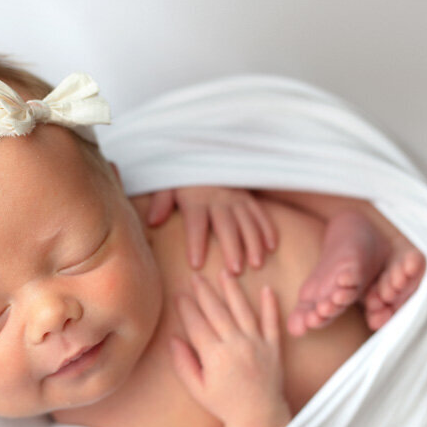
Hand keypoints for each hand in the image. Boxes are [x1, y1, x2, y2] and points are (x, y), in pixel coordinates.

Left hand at [146, 187, 277, 273]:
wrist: (203, 154)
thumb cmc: (182, 178)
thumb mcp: (167, 185)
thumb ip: (161, 202)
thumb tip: (153, 221)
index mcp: (195, 199)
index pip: (196, 223)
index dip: (196, 243)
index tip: (196, 264)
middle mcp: (218, 199)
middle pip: (226, 226)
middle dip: (232, 248)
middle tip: (235, 271)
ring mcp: (236, 198)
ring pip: (247, 222)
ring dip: (253, 243)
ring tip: (256, 264)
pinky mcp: (248, 198)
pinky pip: (260, 214)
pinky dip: (268, 229)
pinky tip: (272, 247)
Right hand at [169, 270, 290, 426]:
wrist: (259, 418)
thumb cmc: (224, 406)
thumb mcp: (197, 389)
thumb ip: (183, 363)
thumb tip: (173, 338)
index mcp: (215, 356)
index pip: (197, 324)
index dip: (186, 307)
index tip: (179, 294)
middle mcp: (236, 346)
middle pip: (217, 312)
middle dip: (204, 292)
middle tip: (196, 276)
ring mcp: (257, 345)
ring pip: (243, 310)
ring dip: (233, 290)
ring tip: (225, 273)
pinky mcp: (274, 348)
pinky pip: (272, 322)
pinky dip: (270, 305)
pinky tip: (266, 289)